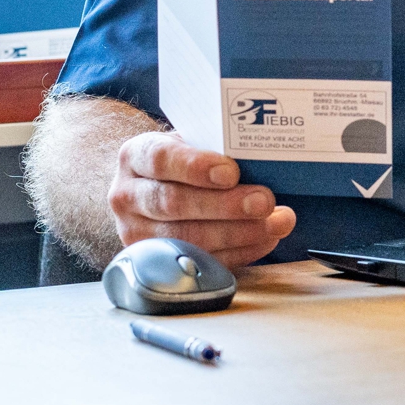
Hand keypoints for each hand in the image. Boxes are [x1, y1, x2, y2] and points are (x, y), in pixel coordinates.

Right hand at [106, 132, 295, 266]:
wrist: (157, 189)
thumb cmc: (186, 161)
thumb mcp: (193, 143)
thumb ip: (218, 147)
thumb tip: (265, 156)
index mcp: (135, 157)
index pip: (160, 159)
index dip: (195, 166)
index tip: (231, 172)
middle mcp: (127, 196)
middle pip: (173, 203)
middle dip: (224, 205)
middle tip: (263, 202)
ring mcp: (136, 232)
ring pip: (186, 236)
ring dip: (238, 232)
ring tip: (277, 223)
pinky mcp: (156, 261)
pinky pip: (199, 260)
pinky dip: (239, 251)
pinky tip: (265, 239)